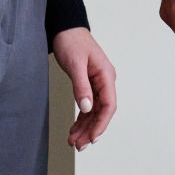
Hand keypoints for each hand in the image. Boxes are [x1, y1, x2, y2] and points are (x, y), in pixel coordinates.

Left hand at [52, 27, 116, 149]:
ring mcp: (97, 83)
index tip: (91, 138)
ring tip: (73, 141)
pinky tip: (74, 129)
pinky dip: (81, 118)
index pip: (109, 104)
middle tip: (78, 145)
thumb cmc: (72, 42)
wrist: (65, 29)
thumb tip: (86, 108)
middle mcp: (105, 81)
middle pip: (102, 111)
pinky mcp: (88, 84)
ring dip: (85, 127)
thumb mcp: (75, 64)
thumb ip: (81, 87)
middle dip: (91, 130)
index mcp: (106, 75)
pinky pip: (88, 105)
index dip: (101, 123)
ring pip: (94, 111)